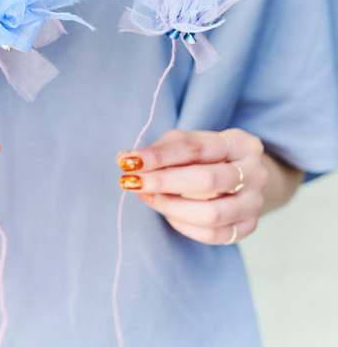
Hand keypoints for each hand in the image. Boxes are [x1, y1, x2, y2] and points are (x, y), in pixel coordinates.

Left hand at [116, 129, 267, 244]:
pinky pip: (214, 235)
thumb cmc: (205, 157)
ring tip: (147, 197)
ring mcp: (255, 202)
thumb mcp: (185, 143)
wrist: (238, 178)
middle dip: (163, 182)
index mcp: (241, 142)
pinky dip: (185, 226)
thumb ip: (157, 151)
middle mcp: (255, 172)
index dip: (159, 156)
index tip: (129, 162)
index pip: (196, 148)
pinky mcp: (248, 226)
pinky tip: (168, 214)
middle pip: (207, 180)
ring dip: (170, 207)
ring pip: (211, 214)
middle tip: (132, 182)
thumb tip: (124, 159)